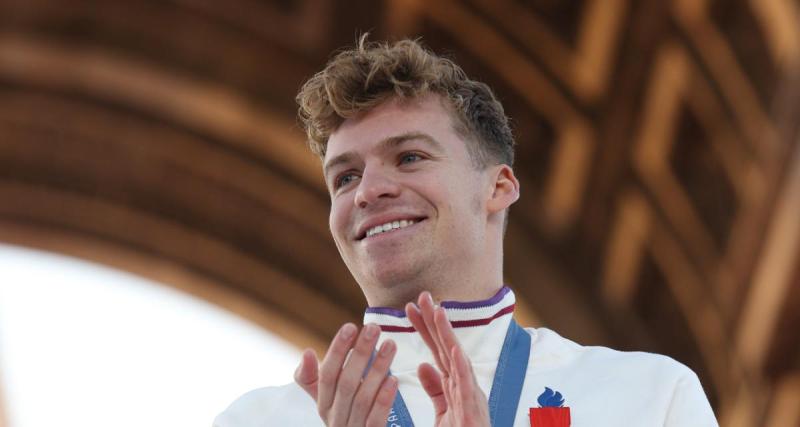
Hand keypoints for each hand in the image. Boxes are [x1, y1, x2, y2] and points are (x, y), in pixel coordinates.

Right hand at [294, 323, 398, 426]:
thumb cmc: (348, 417)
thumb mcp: (329, 399)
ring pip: (362, 399)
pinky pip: (375, 421)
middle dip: (360, 353)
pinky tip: (393, 380)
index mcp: (324, 405)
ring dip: (376, 369)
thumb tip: (307, 352)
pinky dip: (383, 400)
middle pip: (346, 383)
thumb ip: (314, 378)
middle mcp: (335, 419)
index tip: (350, 326)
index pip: (326, 374)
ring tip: (390, 344)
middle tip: (374, 328)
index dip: (337, 350)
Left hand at [405, 292, 490, 426]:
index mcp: (454, 385)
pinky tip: (456, 351)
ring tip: (439, 312)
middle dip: (434, 321)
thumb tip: (423, 365)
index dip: (424, 328)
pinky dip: (463, 370)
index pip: (437, 350)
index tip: (409, 307)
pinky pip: (468, 389)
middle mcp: (465, 386)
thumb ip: (435, 389)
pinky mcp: (475, 414)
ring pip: (459, 361)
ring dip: (449, 336)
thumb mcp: (444, 412)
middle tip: (421, 296)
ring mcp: (472, 398)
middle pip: (447, 348)